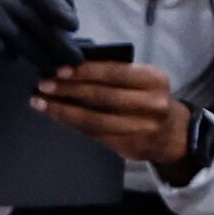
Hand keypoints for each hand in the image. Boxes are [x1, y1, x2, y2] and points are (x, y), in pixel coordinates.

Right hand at [0, 0, 82, 71]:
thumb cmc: (30, 16)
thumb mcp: (47, 5)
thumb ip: (62, 6)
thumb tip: (68, 18)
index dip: (59, 10)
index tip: (74, 28)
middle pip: (32, 20)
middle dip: (56, 44)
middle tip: (73, 61)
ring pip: (16, 36)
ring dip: (36, 54)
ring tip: (53, 68)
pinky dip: (1, 51)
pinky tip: (13, 58)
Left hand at [33, 61, 192, 166]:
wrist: (173, 133)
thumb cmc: (148, 97)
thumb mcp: (142, 80)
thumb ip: (114, 74)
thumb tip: (70, 68)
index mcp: (154, 80)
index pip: (115, 72)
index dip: (85, 71)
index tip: (59, 69)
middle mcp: (152, 104)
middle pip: (103, 96)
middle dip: (69, 89)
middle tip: (43, 85)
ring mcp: (142, 128)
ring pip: (95, 120)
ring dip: (63, 110)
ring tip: (40, 102)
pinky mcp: (130, 146)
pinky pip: (94, 133)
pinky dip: (71, 123)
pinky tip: (55, 114)